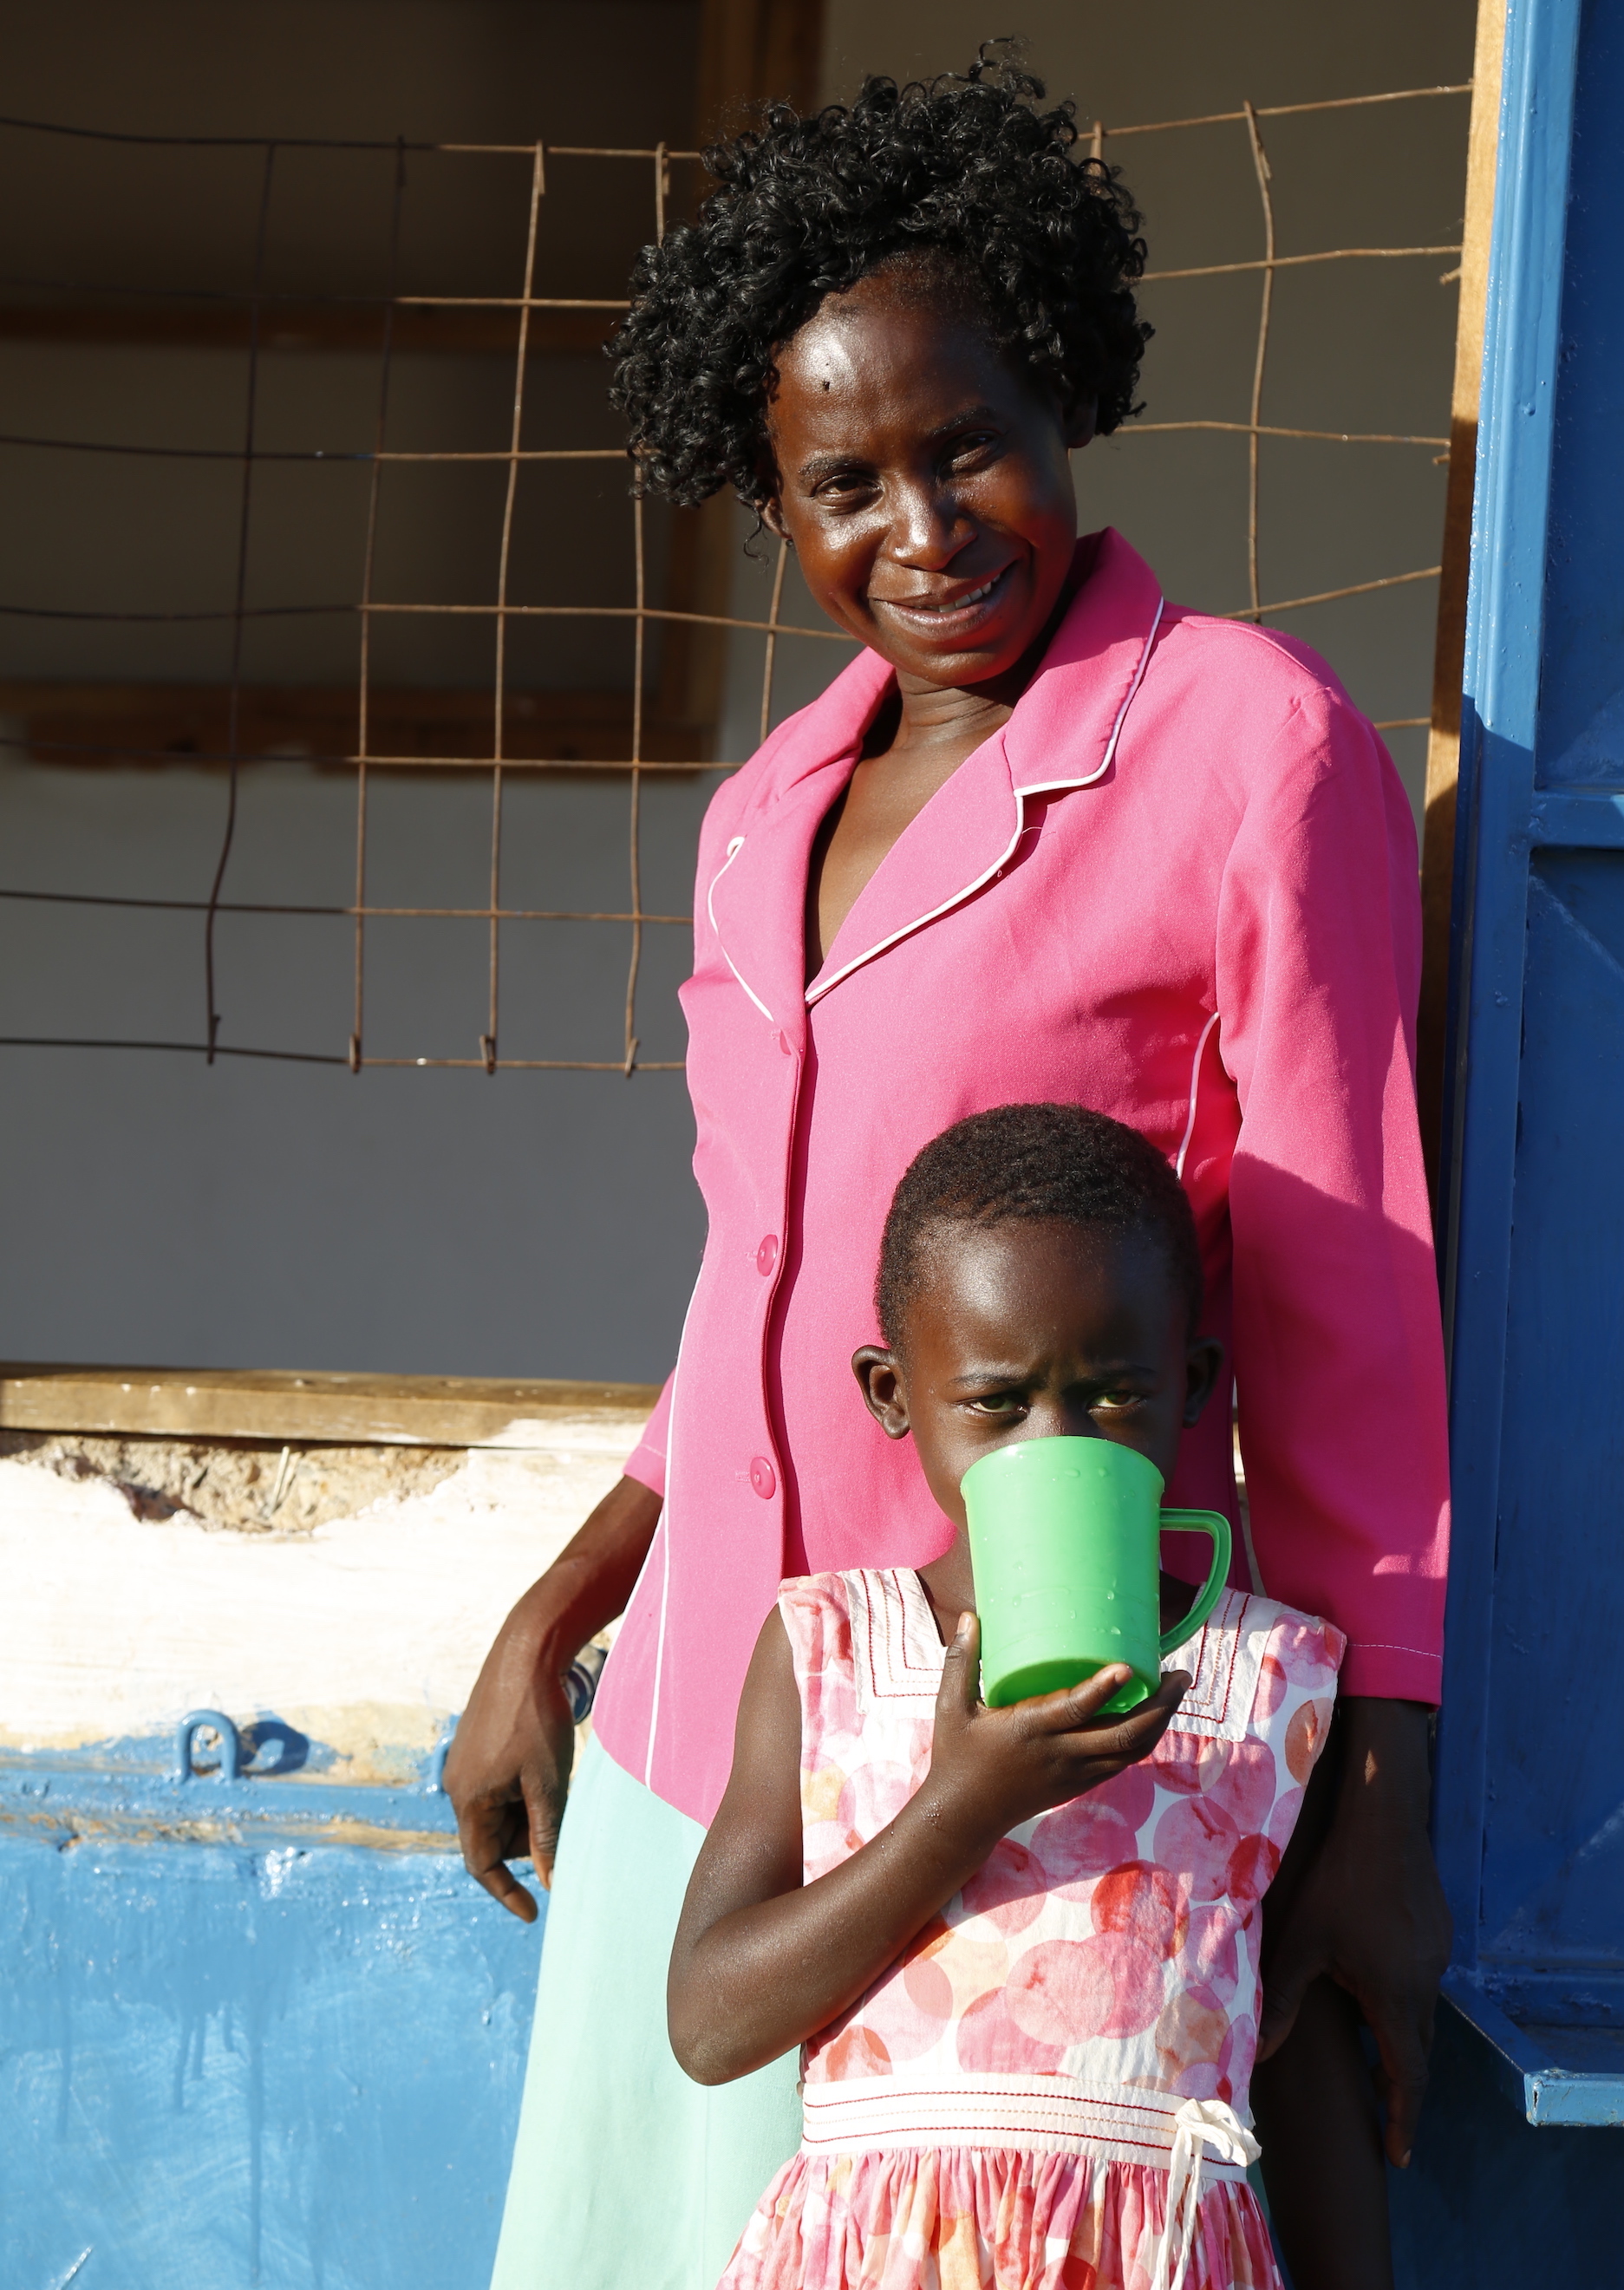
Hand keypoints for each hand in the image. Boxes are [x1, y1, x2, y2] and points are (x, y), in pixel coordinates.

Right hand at [443, 1578, 579, 1920]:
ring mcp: (462, 1764)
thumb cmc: (538, 1720)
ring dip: (526, 1811)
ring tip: (553, 1778)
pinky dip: (521, 1790)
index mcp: (468, 1800)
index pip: (481, 1865)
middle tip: (561, 1815)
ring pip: (498, 1811)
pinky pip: (496, 1786)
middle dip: (527, 1839)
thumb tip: (551, 1881)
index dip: (507, 1892)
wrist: (526, 1653)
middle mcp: (456, 1785)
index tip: (532, 1913)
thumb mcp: (549, 1785)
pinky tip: (542, 1763)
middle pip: (493, 1837)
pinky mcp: (473, 1746)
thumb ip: (547, 1837)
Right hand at [920, 1612, 1189, 1850]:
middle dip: (1159, 1706)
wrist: (965, 1816)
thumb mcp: (950, 1706)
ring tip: (1175, 1688)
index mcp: (1030, 1731)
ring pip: (1132, 1751)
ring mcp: (1075, 1773)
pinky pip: (1122, 1762)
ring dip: (1160, 1721)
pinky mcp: (1080, 1783)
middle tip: (1179, 1674)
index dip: (1103, 1690)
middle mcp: (1060, 1754)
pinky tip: (1152, 1715)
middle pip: (1124, 1735)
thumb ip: (961, 1660)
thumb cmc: (957, 1754)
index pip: (1074, 1710)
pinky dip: (1143, 1738)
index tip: (1128, 1667)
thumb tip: (972, 1615)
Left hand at [1256, 1697, 1451, 2167]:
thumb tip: (1259, 2052)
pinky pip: (1422, 1978)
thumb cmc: (1337, 1882)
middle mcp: (1425, 1984)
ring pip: (1420, 2012)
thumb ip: (1283, 2000)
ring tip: (1369, 2045)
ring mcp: (1437, 1957)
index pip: (1406, 2078)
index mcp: (1393, 1997)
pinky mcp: (1438, 1932)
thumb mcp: (1301, 1942)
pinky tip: (1374, 1976)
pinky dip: (1402, 1995)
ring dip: (1398, 2033)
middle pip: (1416, 2049)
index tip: (1396, 2156)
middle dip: (1398, 2082)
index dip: (1401, 2120)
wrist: (1384, 1821)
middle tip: (1381, 2109)